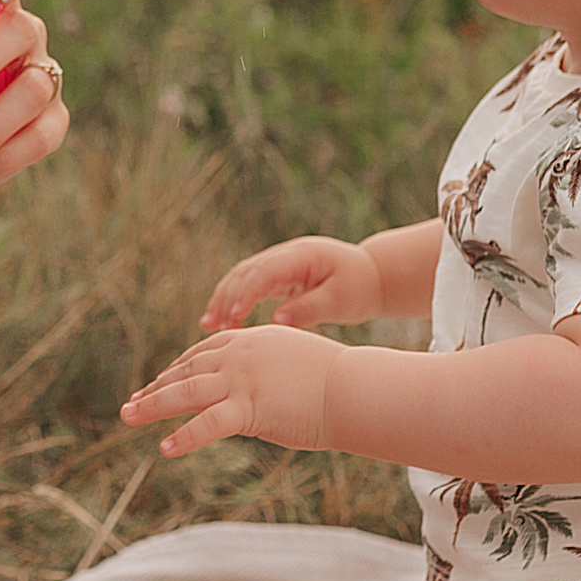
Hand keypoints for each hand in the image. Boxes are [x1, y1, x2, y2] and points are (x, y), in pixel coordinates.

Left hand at [120, 324, 342, 457]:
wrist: (357, 389)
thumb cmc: (336, 381)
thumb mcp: (294, 363)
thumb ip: (267, 372)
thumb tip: (256, 390)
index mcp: (252, 339)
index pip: (204, 351)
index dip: (178, 368)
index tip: (160, 381)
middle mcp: (241, 353)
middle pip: (187, 369)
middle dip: (157, 387)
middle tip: (132, 402)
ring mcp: (243, 378)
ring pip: (186, 391)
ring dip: (153, 405)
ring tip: (128, 416)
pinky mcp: (249, 406)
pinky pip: (208, 424)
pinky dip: (184, 437)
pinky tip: (164, 448)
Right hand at [202, 236, 380, 331]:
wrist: (372, 276)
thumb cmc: (358, 287)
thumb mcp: (340, 301)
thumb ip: (309, 309)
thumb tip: (278, 321)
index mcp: (302, 255)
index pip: (265, 271)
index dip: (246, 292)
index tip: (233, 316)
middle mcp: (285, 254)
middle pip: (245, 271)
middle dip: (225, 296)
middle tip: (212, 326)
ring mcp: (279, 262)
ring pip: (241, 277)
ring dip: (223, 299)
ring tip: (208, 326)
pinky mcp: (278, 275)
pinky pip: (249, 285)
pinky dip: (234, 301)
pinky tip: (222, 322)